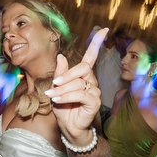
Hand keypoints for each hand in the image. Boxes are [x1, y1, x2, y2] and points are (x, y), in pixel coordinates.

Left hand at [45, 28, 107, 145]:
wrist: (68, 127)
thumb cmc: (63, 108)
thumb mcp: (57, 88)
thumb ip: (60, 73)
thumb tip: (61, 56)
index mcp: (83, 75)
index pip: (91, 57)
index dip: (97, 43)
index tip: (104, 29)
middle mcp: (91, 81)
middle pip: (82, 68)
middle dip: (66, 75)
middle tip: (54, 84)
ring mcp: (94, 91)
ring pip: (78, 83)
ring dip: (61, 90)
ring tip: (52, 97)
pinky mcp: (94, 102)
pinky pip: (80, 94)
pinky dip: (66, 97)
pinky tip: (58, 101)